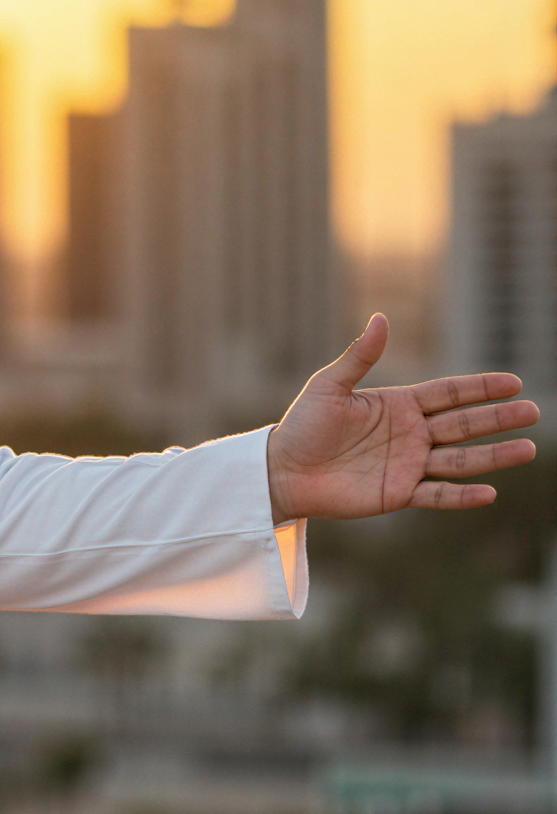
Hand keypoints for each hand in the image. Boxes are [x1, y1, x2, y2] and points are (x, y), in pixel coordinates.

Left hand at [267, 313, 538, 522]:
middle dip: (498, 419)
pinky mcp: (398, 493)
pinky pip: (437, 495)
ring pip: (460, 460)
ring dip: (493, 456)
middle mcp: (410, 434)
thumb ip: (360, 356)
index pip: (449, 394)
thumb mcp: (329, 386)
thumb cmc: (302, 425)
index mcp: (398, 405)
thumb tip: (380, 317)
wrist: (282, 470)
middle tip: (533, 411)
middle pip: (463, 424)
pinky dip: (462, 496)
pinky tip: (489, 493)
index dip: (480, 388)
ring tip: (527, 449)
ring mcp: (408, 465)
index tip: (513, 383)